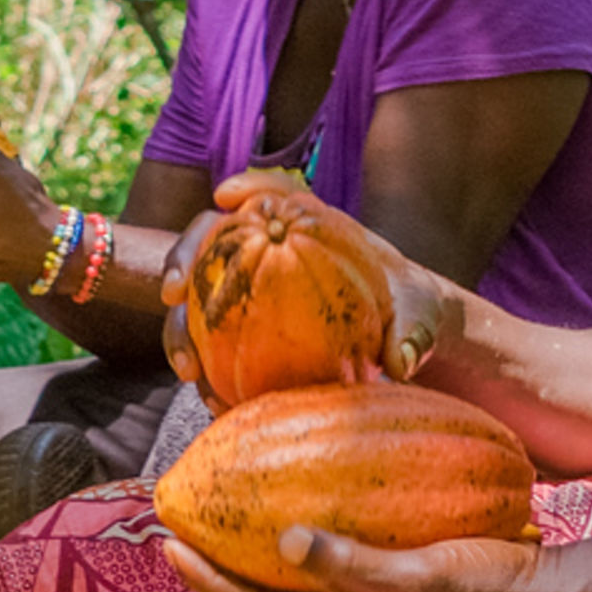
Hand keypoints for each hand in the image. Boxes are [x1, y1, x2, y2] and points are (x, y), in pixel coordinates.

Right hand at [159, 169, 452, 387]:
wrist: (395, 331)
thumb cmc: (405, 307)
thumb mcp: (417, 314)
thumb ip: (411, 332)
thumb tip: (400, 363)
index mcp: (302, 223)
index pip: (267, 194)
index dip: (242, 191)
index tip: (224, 199)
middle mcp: (259, 246)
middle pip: (206, 242)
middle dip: (180, 261)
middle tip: (173, 294)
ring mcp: (239, 286)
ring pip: (193, 300)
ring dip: (179, 332)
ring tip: (188, 370)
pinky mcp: (236, 327)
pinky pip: (210, 347)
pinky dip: (207, 372)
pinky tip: (212, 400)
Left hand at [163, 521, 583, 591]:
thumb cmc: (490, 591)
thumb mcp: (423, 578)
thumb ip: (355, 564)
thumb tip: (284, 540)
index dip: (211, 582)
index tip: (170, 543)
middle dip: (220, 565)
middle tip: (181, 521)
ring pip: (292, 581)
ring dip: (253, 549)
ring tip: (221, 508)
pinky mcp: (390, 582)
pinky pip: (328, 559)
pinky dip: (301, 536)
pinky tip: (294, 500)